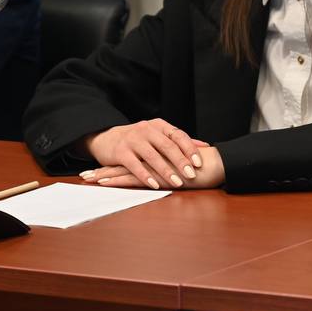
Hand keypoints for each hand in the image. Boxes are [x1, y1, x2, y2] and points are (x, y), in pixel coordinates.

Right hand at [81, 119, 208, 189]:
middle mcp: (147, 130)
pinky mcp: (121, 152)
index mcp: (159, 125)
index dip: (190, 149)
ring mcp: (133, 140)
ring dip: (165, 171)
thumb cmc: (139, 139)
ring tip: (177, 183)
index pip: (178, 135)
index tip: (199, 163)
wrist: (106, 138)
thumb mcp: (158, 135)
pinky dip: (146, 175)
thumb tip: (205, 146)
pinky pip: (135, 165)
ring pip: (152, 156)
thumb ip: (179, 141)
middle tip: (192, 175)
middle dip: (181, 162)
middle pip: (167, 146)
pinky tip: (155, 185)